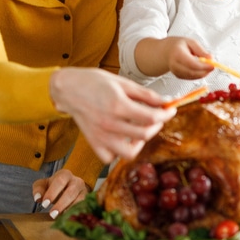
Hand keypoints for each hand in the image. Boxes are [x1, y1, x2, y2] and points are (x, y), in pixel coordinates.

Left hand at [32, 169, 88, 218]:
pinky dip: (77, 213)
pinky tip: (69, 219)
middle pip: (70, 192)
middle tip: (52, 214)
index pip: (60, 181)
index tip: (44, 204)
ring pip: (79, 200)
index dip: (52, 192)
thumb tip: (38, 198)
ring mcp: (84, 191)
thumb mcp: (43, 185)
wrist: (69, 187)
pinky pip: (84, 207)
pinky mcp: (87, 200)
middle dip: (61, 204)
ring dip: (69, 210)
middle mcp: (77, 181)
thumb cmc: (54, 186)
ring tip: (60, 219)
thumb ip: (38, 189)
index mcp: (65, 174)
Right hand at [50, 67, 171, 163]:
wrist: (68, 89)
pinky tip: (123, 139)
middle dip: (156, 126)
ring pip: (129, 153)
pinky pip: (110, 158)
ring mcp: (100, 136)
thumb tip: (166, 101)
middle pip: (144, 135)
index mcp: (117, 106)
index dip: (166, 114)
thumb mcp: (123, 82)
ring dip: (139, 143)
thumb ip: (146, 94)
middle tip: (157, 118)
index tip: (171, 110)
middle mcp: (109, 124)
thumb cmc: (94, 82)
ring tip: (140, 130)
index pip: (151, 118)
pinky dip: (119, 152)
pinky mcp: (93, 142)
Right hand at [166, 37, 214, 79]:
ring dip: (202, 73)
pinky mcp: (178, 76)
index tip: (212, 65)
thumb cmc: (178, 45)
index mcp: (177, 54)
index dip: (203, 66)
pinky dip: (198, 74)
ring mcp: (175, 72)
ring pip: (192, 76)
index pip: (192, 63)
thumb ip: (201, 50)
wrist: (166, 51)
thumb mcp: (191, 42)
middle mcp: (175, 64)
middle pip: (192, 72)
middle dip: (205, 71)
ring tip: (207, 66)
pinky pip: (191, 78)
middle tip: (212, 66)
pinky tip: (200, 69)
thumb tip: (211, 58)